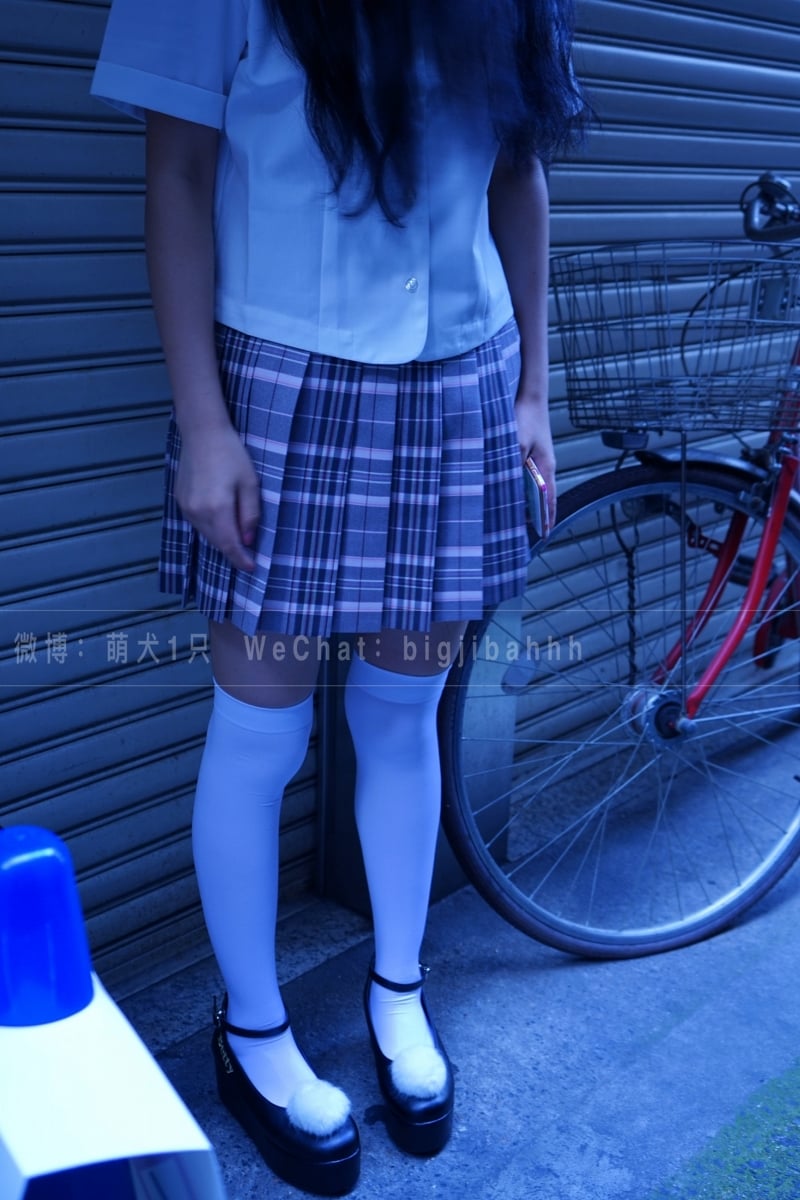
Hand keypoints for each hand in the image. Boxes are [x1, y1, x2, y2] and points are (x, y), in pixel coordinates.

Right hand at [174, 424, 260, 570]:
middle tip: (248, 554)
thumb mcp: (250, 483)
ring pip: (206, 534)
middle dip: (233, 551)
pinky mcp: (179, 501)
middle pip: (217, 543)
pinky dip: (210, 527)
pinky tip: (220, 521)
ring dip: (221, 539)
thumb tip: (248, 540)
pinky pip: (197, 523)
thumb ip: (250, 514)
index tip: (252, 568)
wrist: (202, 433)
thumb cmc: (231, 454)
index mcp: (217, 509)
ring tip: (236, 537)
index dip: (240, 560)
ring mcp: (185, 507)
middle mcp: (197, 512)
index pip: (229, 545)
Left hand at [515, 391, 556, 528]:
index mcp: (546, 466)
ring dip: (534, 501)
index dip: (546, 517)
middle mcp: (546, 464)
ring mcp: (540, 458)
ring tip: (527, 517)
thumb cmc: (525, 418)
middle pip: (545, 495)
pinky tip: (518, 491)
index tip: (544, 534)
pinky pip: (531, 475)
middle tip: (536, 532)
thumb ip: (512, 465)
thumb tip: (507, 485)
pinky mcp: (533, 451)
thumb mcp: (516, 443)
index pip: (548, 499)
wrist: (530, 395)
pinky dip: (526, 487)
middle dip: (541, 513)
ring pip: (538, 485)